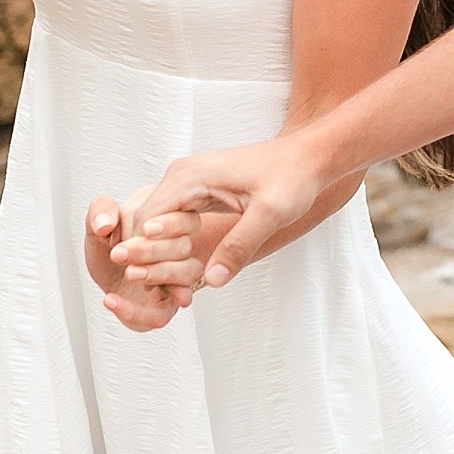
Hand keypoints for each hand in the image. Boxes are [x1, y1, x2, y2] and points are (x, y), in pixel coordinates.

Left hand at [83, 187, 189, 331]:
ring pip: (185, 277)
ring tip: (128, 273)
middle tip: (120, 253)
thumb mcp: (99, 221)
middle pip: (184, 248)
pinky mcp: (162, 308)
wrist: (107, 271)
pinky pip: (159, 316)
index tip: (147, 229)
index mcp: (170, 224)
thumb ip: (100, 210)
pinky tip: (112, 300)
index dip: (172, 224)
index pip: (187, 220)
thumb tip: (105, 224)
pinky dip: (134, 311)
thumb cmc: (110, 243)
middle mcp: (179, 252)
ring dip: (156, 274)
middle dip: (151, 251)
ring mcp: (175, 281)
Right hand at [125, 136, 326, 289]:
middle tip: (176, 296)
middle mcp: (181, 175)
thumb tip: (209, 280)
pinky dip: (176, 246)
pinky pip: (174, 220)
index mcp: (189, 176)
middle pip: (145, 224)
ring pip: (157, 224)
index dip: (148, 258)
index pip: (145, 222)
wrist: (308, 157)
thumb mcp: (270, 214)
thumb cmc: (292, 178)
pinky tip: (192, 269)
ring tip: (183, 289)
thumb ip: (239, 245)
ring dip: (163, 256)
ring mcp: (188, 181)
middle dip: (152, 261)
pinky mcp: (198, 190)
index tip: (164, 289)